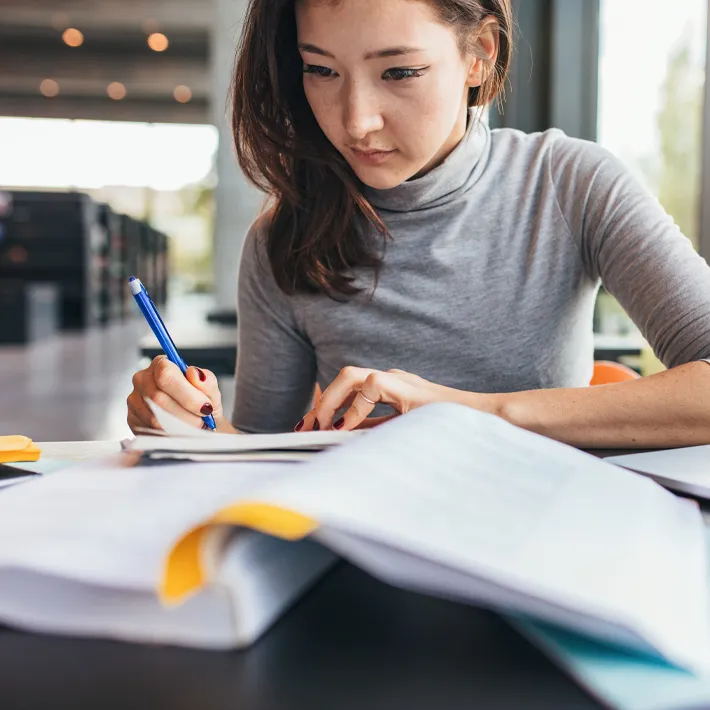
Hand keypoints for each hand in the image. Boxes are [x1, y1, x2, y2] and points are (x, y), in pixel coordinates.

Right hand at [127, 356, 235, 433]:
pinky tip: (181, 431)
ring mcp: (134, 399)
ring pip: (154, 417)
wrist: (198, 423)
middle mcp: (143, 379)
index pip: (166, 374)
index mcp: (162, 365)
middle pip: (158, 398)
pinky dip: (170, 434)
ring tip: (194, 426)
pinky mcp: (132, 419)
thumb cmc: (201, 403)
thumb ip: (206, 381)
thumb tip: (194, 373)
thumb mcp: (210, 391)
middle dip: (186, 413)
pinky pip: (149, 430)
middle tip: (201, 420)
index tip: (205, 406)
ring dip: (179, 426)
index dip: (187, 393)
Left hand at [296, 367, 462, 431]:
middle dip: (321, 402)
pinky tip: (348, 428)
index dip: (326, 408)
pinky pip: (370, 387)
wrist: (482, 422)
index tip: (308, 428)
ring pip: (351, 375)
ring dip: (331, 400)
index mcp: (390, 390)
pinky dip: (355, 409)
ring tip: (321, 426)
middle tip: (306, 429)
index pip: (349, 392)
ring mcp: (399, 380)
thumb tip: (342, 440)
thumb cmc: (445, 430)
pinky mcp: (405, 386)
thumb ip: (375, 431)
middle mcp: (391, 380)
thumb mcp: (401, 431)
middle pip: (345, 379)